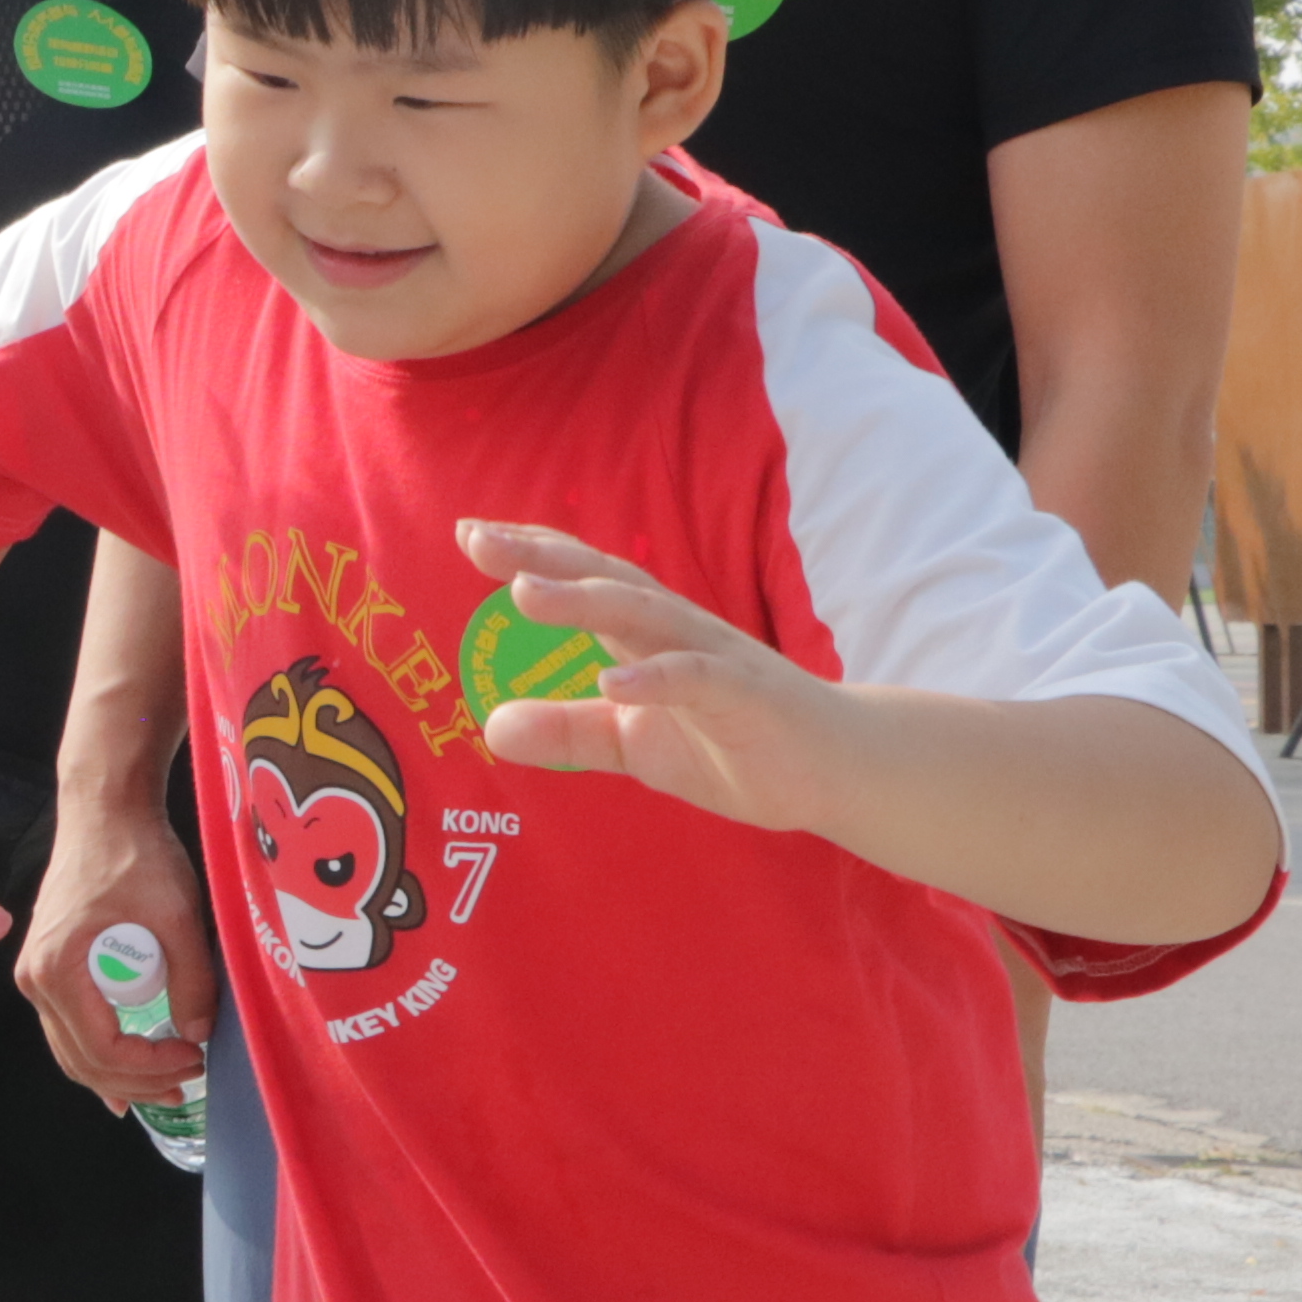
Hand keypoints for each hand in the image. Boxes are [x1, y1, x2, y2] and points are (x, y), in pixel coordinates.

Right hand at [15, 781, 209, 1108]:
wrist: (105, 809)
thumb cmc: (137, 854)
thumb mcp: (178, 916)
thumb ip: (191, 979)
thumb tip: (199, 1035)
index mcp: (59, 969)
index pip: (102, 1048)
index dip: (150, 1065)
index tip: (193, 1056)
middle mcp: (35, 979)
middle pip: (81, 1060)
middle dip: (136, 1081)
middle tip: (188, 1079)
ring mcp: (36, 974)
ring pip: (72, 1051)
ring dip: (118, 1075)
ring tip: (166, 1083)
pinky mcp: (48, 965)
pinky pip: (70, 1028)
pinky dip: (98, 1055)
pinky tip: (123, 1077)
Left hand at [461, 521, 848, 833]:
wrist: (832, 769)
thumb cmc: (732, 745)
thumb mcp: (634, 746)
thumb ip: (569, 733)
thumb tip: (492, 726)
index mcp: (645, 636)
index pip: (582, 580)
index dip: (529, 554)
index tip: (468, 532)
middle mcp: (675, 631)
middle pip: (604, 580)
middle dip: (541, 556)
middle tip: (477, 538)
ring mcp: (713, 658)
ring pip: (645, 615)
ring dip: (583, 601)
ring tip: (523, 592)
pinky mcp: (747, 696)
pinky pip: (698, 678)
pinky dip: (655, 677)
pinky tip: (613, 682)